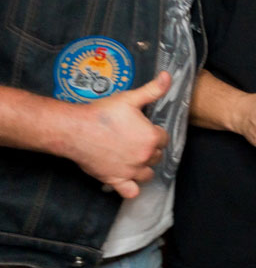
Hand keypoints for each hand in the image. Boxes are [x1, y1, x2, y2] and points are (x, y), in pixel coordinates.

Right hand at [70, 71, 172, 197]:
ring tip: (134, 158)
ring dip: (144, 167)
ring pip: (147, 174)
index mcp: (151, 138)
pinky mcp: (115, 180)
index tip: (145, 129)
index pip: (164, 138)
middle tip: (137, 141)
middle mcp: (144, 157)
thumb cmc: (102, 113)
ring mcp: (130, 171)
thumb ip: (152, 90)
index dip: (155, 133)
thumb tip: (168, 76)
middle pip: (157, 156)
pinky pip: (131, 192)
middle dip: (150, 149)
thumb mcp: (130, 98)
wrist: (74, 130)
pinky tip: (127, 179)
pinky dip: (132, 188)